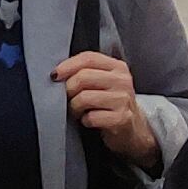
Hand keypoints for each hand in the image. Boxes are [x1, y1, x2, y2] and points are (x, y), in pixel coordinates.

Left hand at [55, 49, 156, 165]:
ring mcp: (123, 99)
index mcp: (117, 67)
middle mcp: (122, 80)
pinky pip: (90, 117)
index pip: (88, 58)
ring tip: (78, 111)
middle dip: (68, 90)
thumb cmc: (110, 105)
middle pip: (83, 77)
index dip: (67, 66)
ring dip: (74, 107)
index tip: (54, 76)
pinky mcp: (121, 119)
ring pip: (83, 98)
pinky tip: (89, 121)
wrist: (133, 130)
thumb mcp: (103, 83)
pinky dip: (84, 121)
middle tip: (67, 99)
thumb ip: (86, 72)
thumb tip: (57, 73)